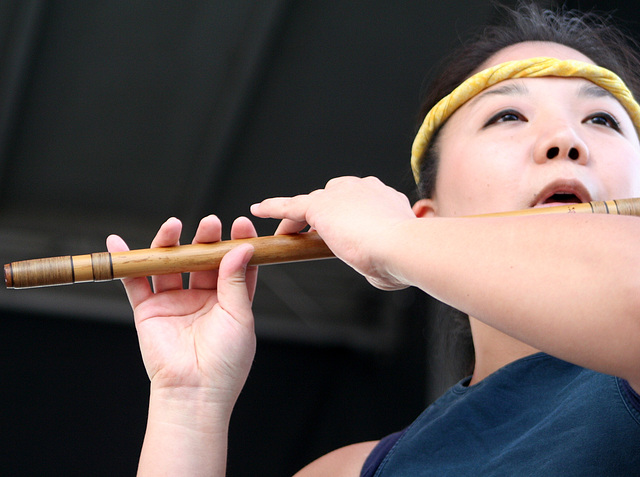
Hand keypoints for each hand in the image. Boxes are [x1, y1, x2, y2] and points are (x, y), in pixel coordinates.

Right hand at [106, 215, 257, 413]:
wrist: (195, 391)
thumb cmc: (225, 361)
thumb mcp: (239, 316)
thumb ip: (236, 280)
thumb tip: (241, 248)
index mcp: (228, 300)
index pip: (233, 264)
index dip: (236, 243)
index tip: (240, 225)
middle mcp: (202, 298)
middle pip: (201, 260)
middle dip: (205, 239)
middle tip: (210, 224)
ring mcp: (175, 302)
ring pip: (170, 265)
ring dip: (170, 243)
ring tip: (173, 225)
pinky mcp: (149, 310)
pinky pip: (135, 282)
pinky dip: (127, 263)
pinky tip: (119, 242)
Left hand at [251, 176, 414, 289]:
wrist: (401, 247)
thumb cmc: (404, 258)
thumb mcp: (393, 259)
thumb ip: (379, 261)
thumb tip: (377, 271)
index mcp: (386, 199)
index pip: (359, 203)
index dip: (348, 216)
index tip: (343, 229)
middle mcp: (364, 189)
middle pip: (334, 199)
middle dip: (324, 215)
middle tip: (313, 235)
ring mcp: (341, 194)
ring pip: (311, 202)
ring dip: (297, 218)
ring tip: (284, 233)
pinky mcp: (321, 205)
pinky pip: (291, 206)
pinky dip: (274, 208)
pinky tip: (259, 210)